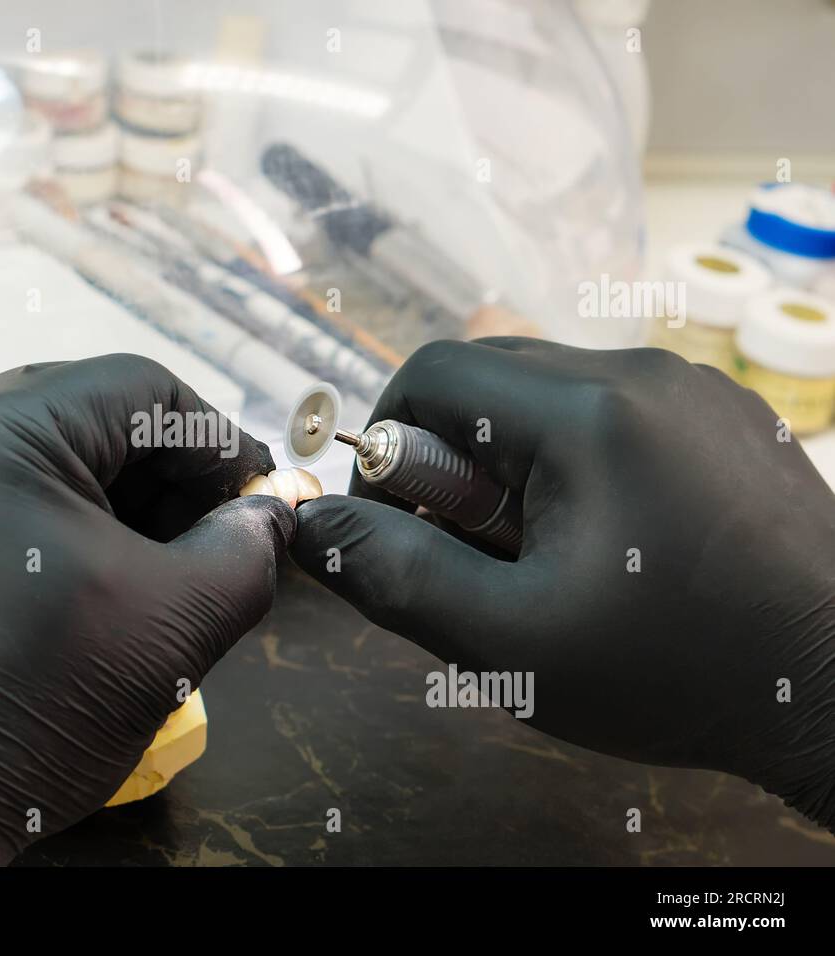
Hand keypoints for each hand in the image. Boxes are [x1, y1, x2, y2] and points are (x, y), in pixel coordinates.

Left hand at [0, 354, 294, 863]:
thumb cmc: (26, 710)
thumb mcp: (171, 624)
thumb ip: (244, 552)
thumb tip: (266, 518)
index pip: (141, 388)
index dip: (216, 439)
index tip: (254, 495)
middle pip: (80, 411)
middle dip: (161, 471)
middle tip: (211, 531)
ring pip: (26, 452)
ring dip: (102, 496)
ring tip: (151, 562)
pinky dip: (38, 519)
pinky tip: (76, 578)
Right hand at [292, 338, 834, 827]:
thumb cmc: (674, 672)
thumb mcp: (511, 644)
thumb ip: (397, 576)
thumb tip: (312, 528)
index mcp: (586, 411)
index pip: (433, 372)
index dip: (386, 443)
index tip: (397, 526)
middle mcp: (643, 372)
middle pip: (493, 377)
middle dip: (452, 460)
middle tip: (474, 554)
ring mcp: (698, 389)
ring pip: (554, 396)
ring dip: (516, 463)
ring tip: (548, 556)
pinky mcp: (731, 419)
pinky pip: (617, 415)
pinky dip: (580, 463)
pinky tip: (615, 544)